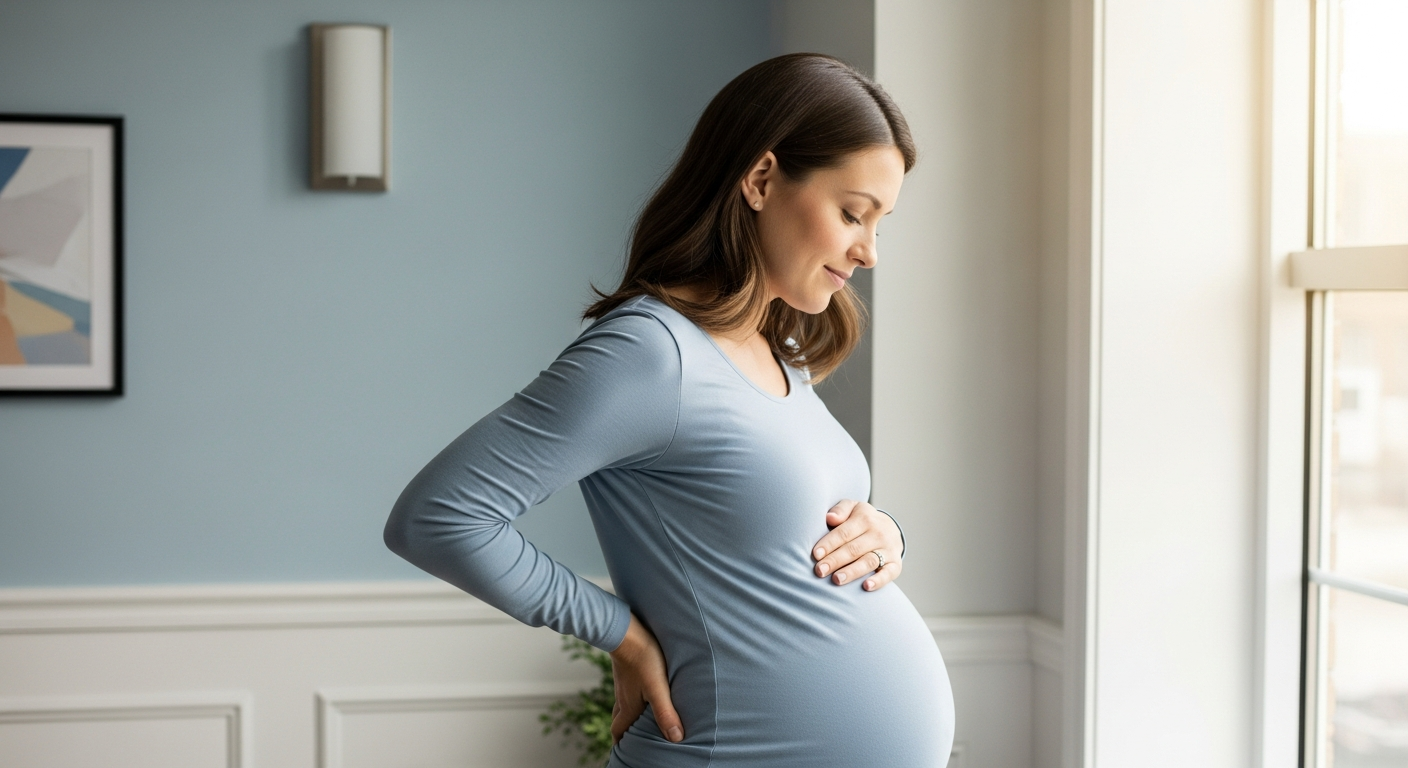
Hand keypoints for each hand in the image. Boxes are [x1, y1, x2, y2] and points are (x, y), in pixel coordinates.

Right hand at [610, 614, 682, 744]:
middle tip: (629, 739)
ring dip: (626, 715)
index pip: (618, 731)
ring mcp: (623, 682)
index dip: (621, 744)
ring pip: (621, 704)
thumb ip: (665, 712)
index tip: (623, 753)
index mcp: (628, 706)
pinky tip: (641, 691)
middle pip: (617, 720)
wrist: (625, 629)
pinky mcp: (626, 668)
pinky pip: (625, 689)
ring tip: (637, 719)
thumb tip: (676, 738)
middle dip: (622, 732)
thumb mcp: (658, 687)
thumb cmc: (643, 657)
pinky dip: (631, 697)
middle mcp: (623, 696)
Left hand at [811, 499, 903, 590]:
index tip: (816, 554)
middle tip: (820, 571)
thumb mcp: (852, 508)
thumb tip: (829, 517)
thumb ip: (840, 510)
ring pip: (869, 561)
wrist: (890, 528)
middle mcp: (878, 533)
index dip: (829, 544)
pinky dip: (879, 581)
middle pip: (854, 549)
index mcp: (865, 518)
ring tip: (836, 580)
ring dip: (852, 572)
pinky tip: (866, 587)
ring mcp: (888, 549)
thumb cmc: (862, 520)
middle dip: (835, 560)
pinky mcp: (896, 564)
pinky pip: (888, 573)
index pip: (844, 532)